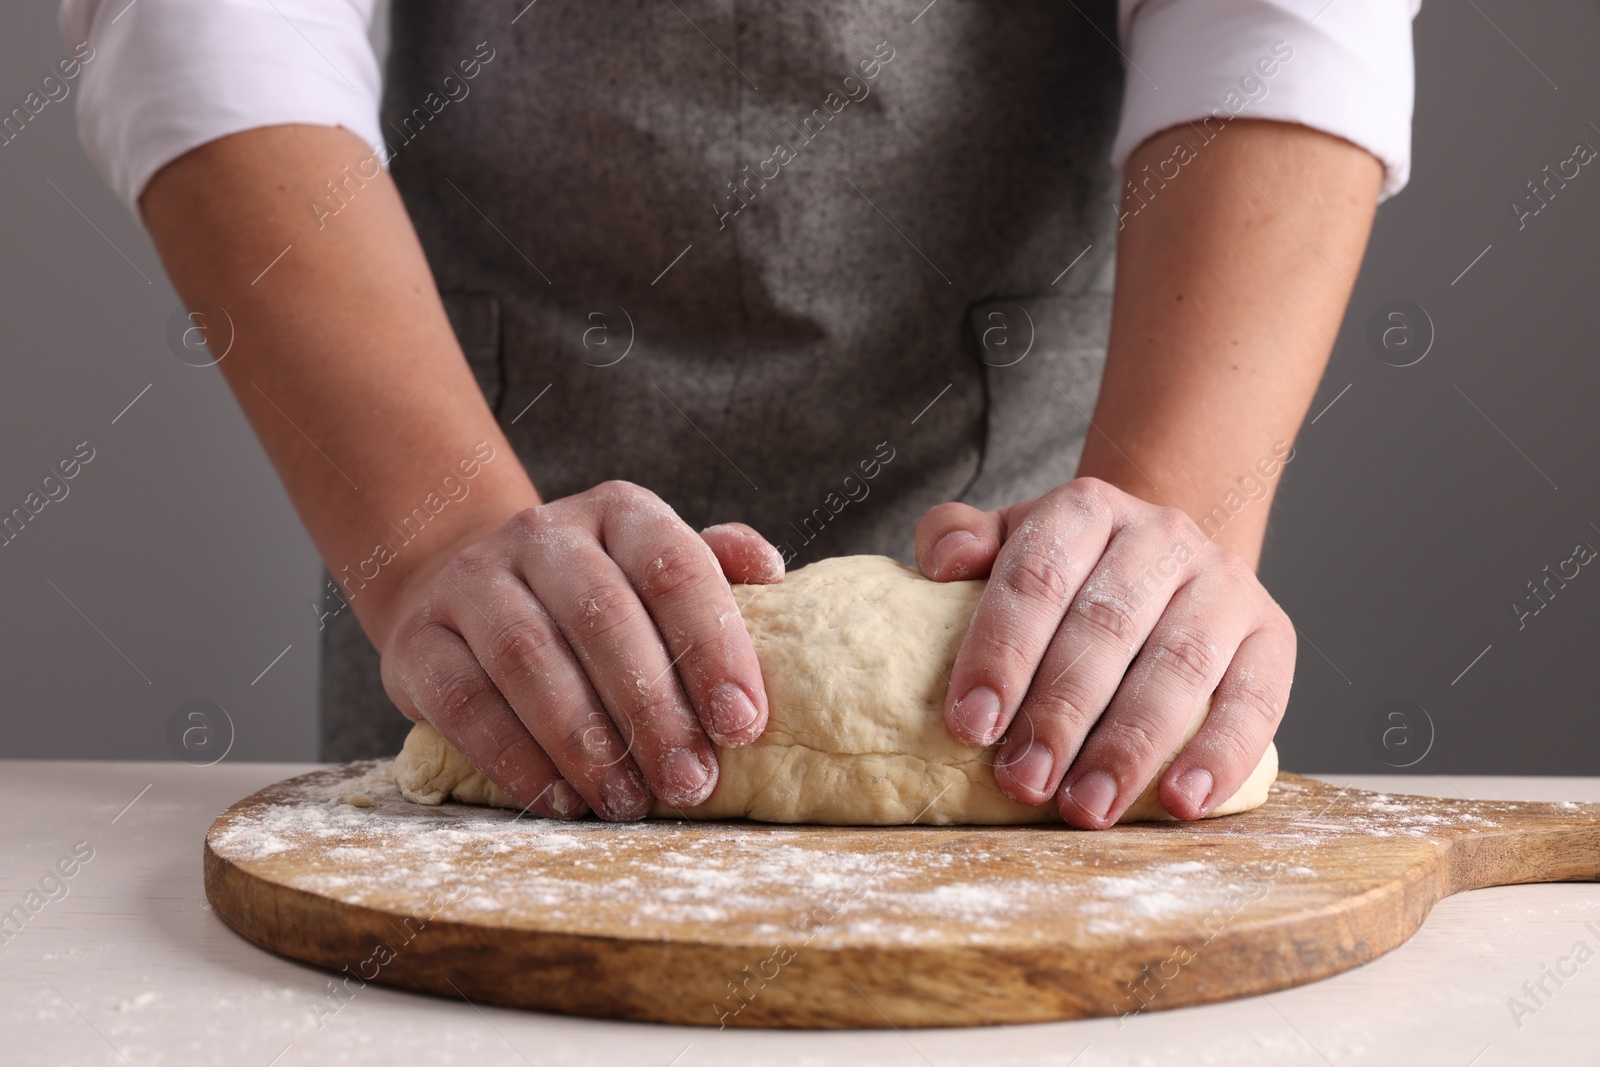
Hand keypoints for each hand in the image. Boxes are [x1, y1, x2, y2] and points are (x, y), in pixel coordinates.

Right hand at [379, 481, 783, 820]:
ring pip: (530, 659)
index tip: (743, 723)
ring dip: (587, 742)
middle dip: (654, 711)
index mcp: (619, 512)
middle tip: (690, 782)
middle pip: (603, 618)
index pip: (673, 568)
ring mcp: (472, 581)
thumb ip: (713, 572)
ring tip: (629, 802)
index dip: (713, 646)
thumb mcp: (654, 570)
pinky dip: (517, 761)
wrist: (462, 588)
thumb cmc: (592, 598)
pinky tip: (562, 802)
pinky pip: (466, 703)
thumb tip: (771, 570)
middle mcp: (543, 534)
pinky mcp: (418, 640)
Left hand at [914, 477, 1294, 828]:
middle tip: (1023, 781)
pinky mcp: (1273, 634)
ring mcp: (1224, 583)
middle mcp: (1161, 535)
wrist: (1161, 564)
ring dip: (1130, 746)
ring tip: (1087, 808)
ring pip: (1178, 666)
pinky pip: (1256, 699)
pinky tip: (1181, 802)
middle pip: (1106, 626)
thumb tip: (942, 563)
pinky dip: (1220, 755)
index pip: (1037, 577)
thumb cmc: (1066, 575)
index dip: (1001, 653)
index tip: (971, 725)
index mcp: (1084, 509)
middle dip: (1059, 714)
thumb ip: (958, 540)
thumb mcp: (1007, 544)